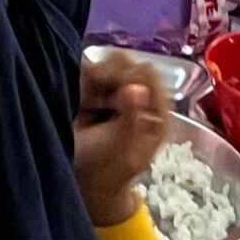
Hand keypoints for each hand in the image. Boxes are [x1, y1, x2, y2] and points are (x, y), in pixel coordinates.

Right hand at [73, 49, 170, 226]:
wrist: (86, 178)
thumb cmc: (108, 168)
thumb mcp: (121, 148)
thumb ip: (130, 119)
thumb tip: (136, 88)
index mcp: (156, 111)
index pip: (148, 73)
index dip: (129, 78)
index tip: (114, 96)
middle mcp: (140, 97)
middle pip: (126, 62)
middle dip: (110, 77)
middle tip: (100, 101)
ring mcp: (118, 91)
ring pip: (107, 61)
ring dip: (95, 78)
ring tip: (91, 104)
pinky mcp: (98, 89)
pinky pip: (91, 67)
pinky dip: (84, 79)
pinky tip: (83, 101)